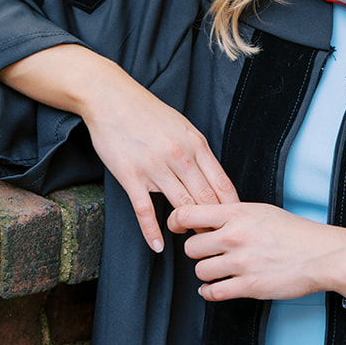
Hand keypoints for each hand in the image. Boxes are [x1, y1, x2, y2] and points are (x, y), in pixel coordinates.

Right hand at [82, 83, 238, 252]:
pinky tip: (158, 245)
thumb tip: (212, 177)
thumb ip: (198, 151)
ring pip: (180, 206)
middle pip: (205, 198)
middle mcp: (179, 156)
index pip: (222, 184)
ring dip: (188, 228)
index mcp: (196, 143)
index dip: (230, 208)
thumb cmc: (148, 112)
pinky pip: (145, 210)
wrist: (111, 98)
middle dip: (214, 222)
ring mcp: (155, 167)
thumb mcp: (183, 126)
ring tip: (193, 242)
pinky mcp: (130, 175)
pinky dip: (152, 232)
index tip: (234, 223)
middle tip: (218, 239)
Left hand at [167, 200, 345, 302]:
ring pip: (200, 271)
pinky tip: (217, 287)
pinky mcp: (249, 286)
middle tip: (209, 252)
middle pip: (190, 247)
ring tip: (218, 270)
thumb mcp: (261, 212)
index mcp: (237, 214)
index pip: (188, 213)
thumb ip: (232, 215)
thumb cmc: (295, 232)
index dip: (176, 221)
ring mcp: (241, 262)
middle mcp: (235, 236)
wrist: (322, 254)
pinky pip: (213, 292)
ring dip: (206, 273)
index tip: (177, 227)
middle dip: (197, 252)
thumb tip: (205, 220)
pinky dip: (210, 292)